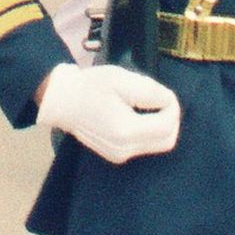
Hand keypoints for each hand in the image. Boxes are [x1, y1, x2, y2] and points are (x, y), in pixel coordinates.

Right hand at [34, 63, 182, 162]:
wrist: (61, 100)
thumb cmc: (90, 86)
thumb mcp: (122, 79)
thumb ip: (151, 91)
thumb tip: (169, 102)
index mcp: (126, 130)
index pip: (167, 125)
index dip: (173, 107)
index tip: (164, 93)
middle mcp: (124, 148)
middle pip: (167, 140)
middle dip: (171, 119)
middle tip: (160, 100)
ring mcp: (119, 154)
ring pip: (158, 145)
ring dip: (160, 126)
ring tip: (146, 106)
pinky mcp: (115, 155)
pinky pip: (144, 146)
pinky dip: (148, 132)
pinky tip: (136, 115)